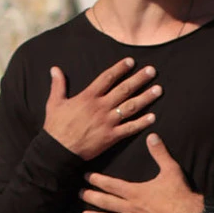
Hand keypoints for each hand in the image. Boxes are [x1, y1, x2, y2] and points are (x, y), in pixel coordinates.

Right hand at [44, 58, 161, 160]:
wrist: (58, 151)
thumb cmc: (55, 127)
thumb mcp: (55, 103)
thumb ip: (58, 85)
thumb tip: (55, 69)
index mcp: (88, 97)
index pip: (107, 78)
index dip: (120, 68)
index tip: (131, 62)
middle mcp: (100, 107)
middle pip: (124, 89)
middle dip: (139, 79)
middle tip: (152, 71)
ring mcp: (107, 122)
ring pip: (130, 107)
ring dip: (146, 98)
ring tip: (159, 90)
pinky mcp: (111, 137)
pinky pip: (129, 129)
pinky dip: (141, 123)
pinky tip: (153, 117)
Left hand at [81, 134, 203, 212]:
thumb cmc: (181, 194)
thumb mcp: (171, 170)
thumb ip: (159, 153)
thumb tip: (152, 136)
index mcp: (135, 192)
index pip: (111, 185)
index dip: (97, 180)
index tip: (85, 176)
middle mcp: (131, 209)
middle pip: (106, 202)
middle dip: (90, 197)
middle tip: (78, 194)